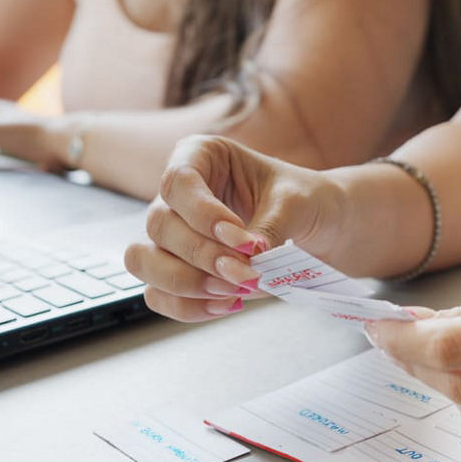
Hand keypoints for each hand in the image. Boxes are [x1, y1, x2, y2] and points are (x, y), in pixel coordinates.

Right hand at [124, 135, 349, 321]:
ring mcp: (170, 234)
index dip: (204, 215)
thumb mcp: (294, 203)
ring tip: (233, 292)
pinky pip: (158, 294)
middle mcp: (177, 194)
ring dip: (186, 283)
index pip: (178, 181)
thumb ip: (268, 227)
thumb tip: (246, 261)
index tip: (245, 242)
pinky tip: (228, 305)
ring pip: (144, 260)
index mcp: (200, 155)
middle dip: (202, 256)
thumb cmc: (302, 200)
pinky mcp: (173, 269)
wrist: (317, 225)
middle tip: (247, 274)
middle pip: (159, 225)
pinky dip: (187, 306)